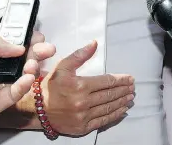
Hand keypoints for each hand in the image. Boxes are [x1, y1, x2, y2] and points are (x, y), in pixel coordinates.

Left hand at [0, 33, 54, 144]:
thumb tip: (18, 46)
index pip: (7, 44)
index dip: (23, 40)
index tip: (38, 36)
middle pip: (17, 60)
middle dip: (34, 52)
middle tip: (47, 48)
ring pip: (18, 76)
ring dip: (30, 68)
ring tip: (35, 63)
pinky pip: (13, 94)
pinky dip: (23, 86)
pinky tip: (28, 78)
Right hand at [16, 40, 134, 135]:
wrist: (38, 108)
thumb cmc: (51, 85)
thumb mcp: (63, 66)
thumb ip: (80, 55)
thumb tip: (94, 43)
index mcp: (80, 85)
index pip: (106, 82)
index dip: (120, 80)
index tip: (129, 78)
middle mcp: (83, 102)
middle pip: (110, 95)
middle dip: (124, 90)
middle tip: (133, 87)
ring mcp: (83, 116)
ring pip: (108, 108)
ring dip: (122, 102)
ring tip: (130, 98)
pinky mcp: (82, 127)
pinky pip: (103, 121)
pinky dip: (114, 115)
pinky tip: (122, 110)